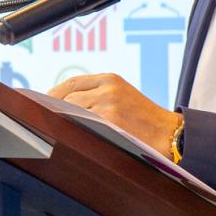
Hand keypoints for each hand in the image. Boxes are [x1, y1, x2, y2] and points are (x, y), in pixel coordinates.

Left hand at [48, 72, 181, 154]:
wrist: (172, 135)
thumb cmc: (146, 121)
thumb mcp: (123, 97)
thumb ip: (97, 96)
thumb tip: (63, 106)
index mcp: (110, 79)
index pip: (71, 83)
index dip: (53, 93)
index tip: (43, 104)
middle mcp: (107, 88)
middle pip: (68, 97)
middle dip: (55, 109)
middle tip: (45, 120)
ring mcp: (108, 104)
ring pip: (72, 111)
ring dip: (62, 120)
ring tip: (55, 130)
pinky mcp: (111, 121)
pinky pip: (82, 124)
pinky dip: (73, 129)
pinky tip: (68, 136)